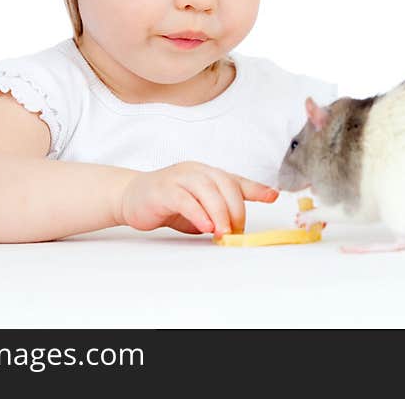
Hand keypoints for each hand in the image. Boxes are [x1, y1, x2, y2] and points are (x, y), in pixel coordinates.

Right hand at [117, 161, 278, 235]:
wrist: (131, 197)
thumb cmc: (169, 203)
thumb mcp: (199, 208)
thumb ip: (217, 213)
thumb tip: (236, 230)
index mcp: (208, 174)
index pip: (236, 180)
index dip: (255, 188)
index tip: (273, 196)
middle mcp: (197, 171)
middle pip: (225, 184)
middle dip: (235, 209)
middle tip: (237, 231)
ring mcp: (179, 177)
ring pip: (207, 190)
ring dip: (219, 212)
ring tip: (224, 232)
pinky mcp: (163, 189)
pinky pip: (184, 199)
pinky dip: (198, 213)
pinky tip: (205, 226)